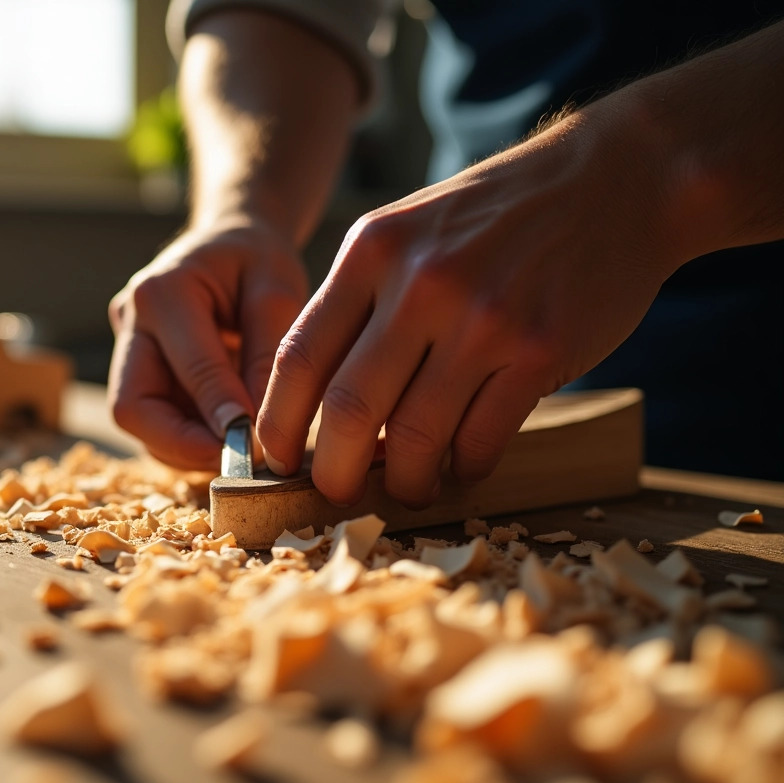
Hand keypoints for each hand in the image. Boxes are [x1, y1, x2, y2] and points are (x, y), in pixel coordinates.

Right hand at [108, 216, 306, 469]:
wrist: (231, 240)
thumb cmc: (258, 260)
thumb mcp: (277, 291)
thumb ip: (266, 354)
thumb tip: (256, 427)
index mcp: (161, 291)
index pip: (188, 369)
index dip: (219, 413)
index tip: (255, 445)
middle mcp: (131, 322)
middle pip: (132, 407)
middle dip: (182, 445)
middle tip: (238, 461)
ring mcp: (127, 348)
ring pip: (140, 423)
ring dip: (187, 446)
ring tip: (240, 449)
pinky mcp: (136, 371)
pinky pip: (154, 420)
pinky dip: (189, 437)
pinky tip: (227, 434)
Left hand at [257, 102, 687, 507]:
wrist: (616, 179)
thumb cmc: (498, 216)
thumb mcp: (408, 230)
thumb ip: (360, 301)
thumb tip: (315, 402)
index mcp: (372, 252)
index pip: (297, 358)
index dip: (277, 424)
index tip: (276, 459)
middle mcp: (420, 284)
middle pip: (348, 409)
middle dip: (333, 471)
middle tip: (336, 493)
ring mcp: (484, 318)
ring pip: (416, 436)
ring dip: (406, 480)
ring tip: (409, 487)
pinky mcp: (542, 349)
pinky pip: (484, 437)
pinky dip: (465, 466)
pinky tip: (463, 464)